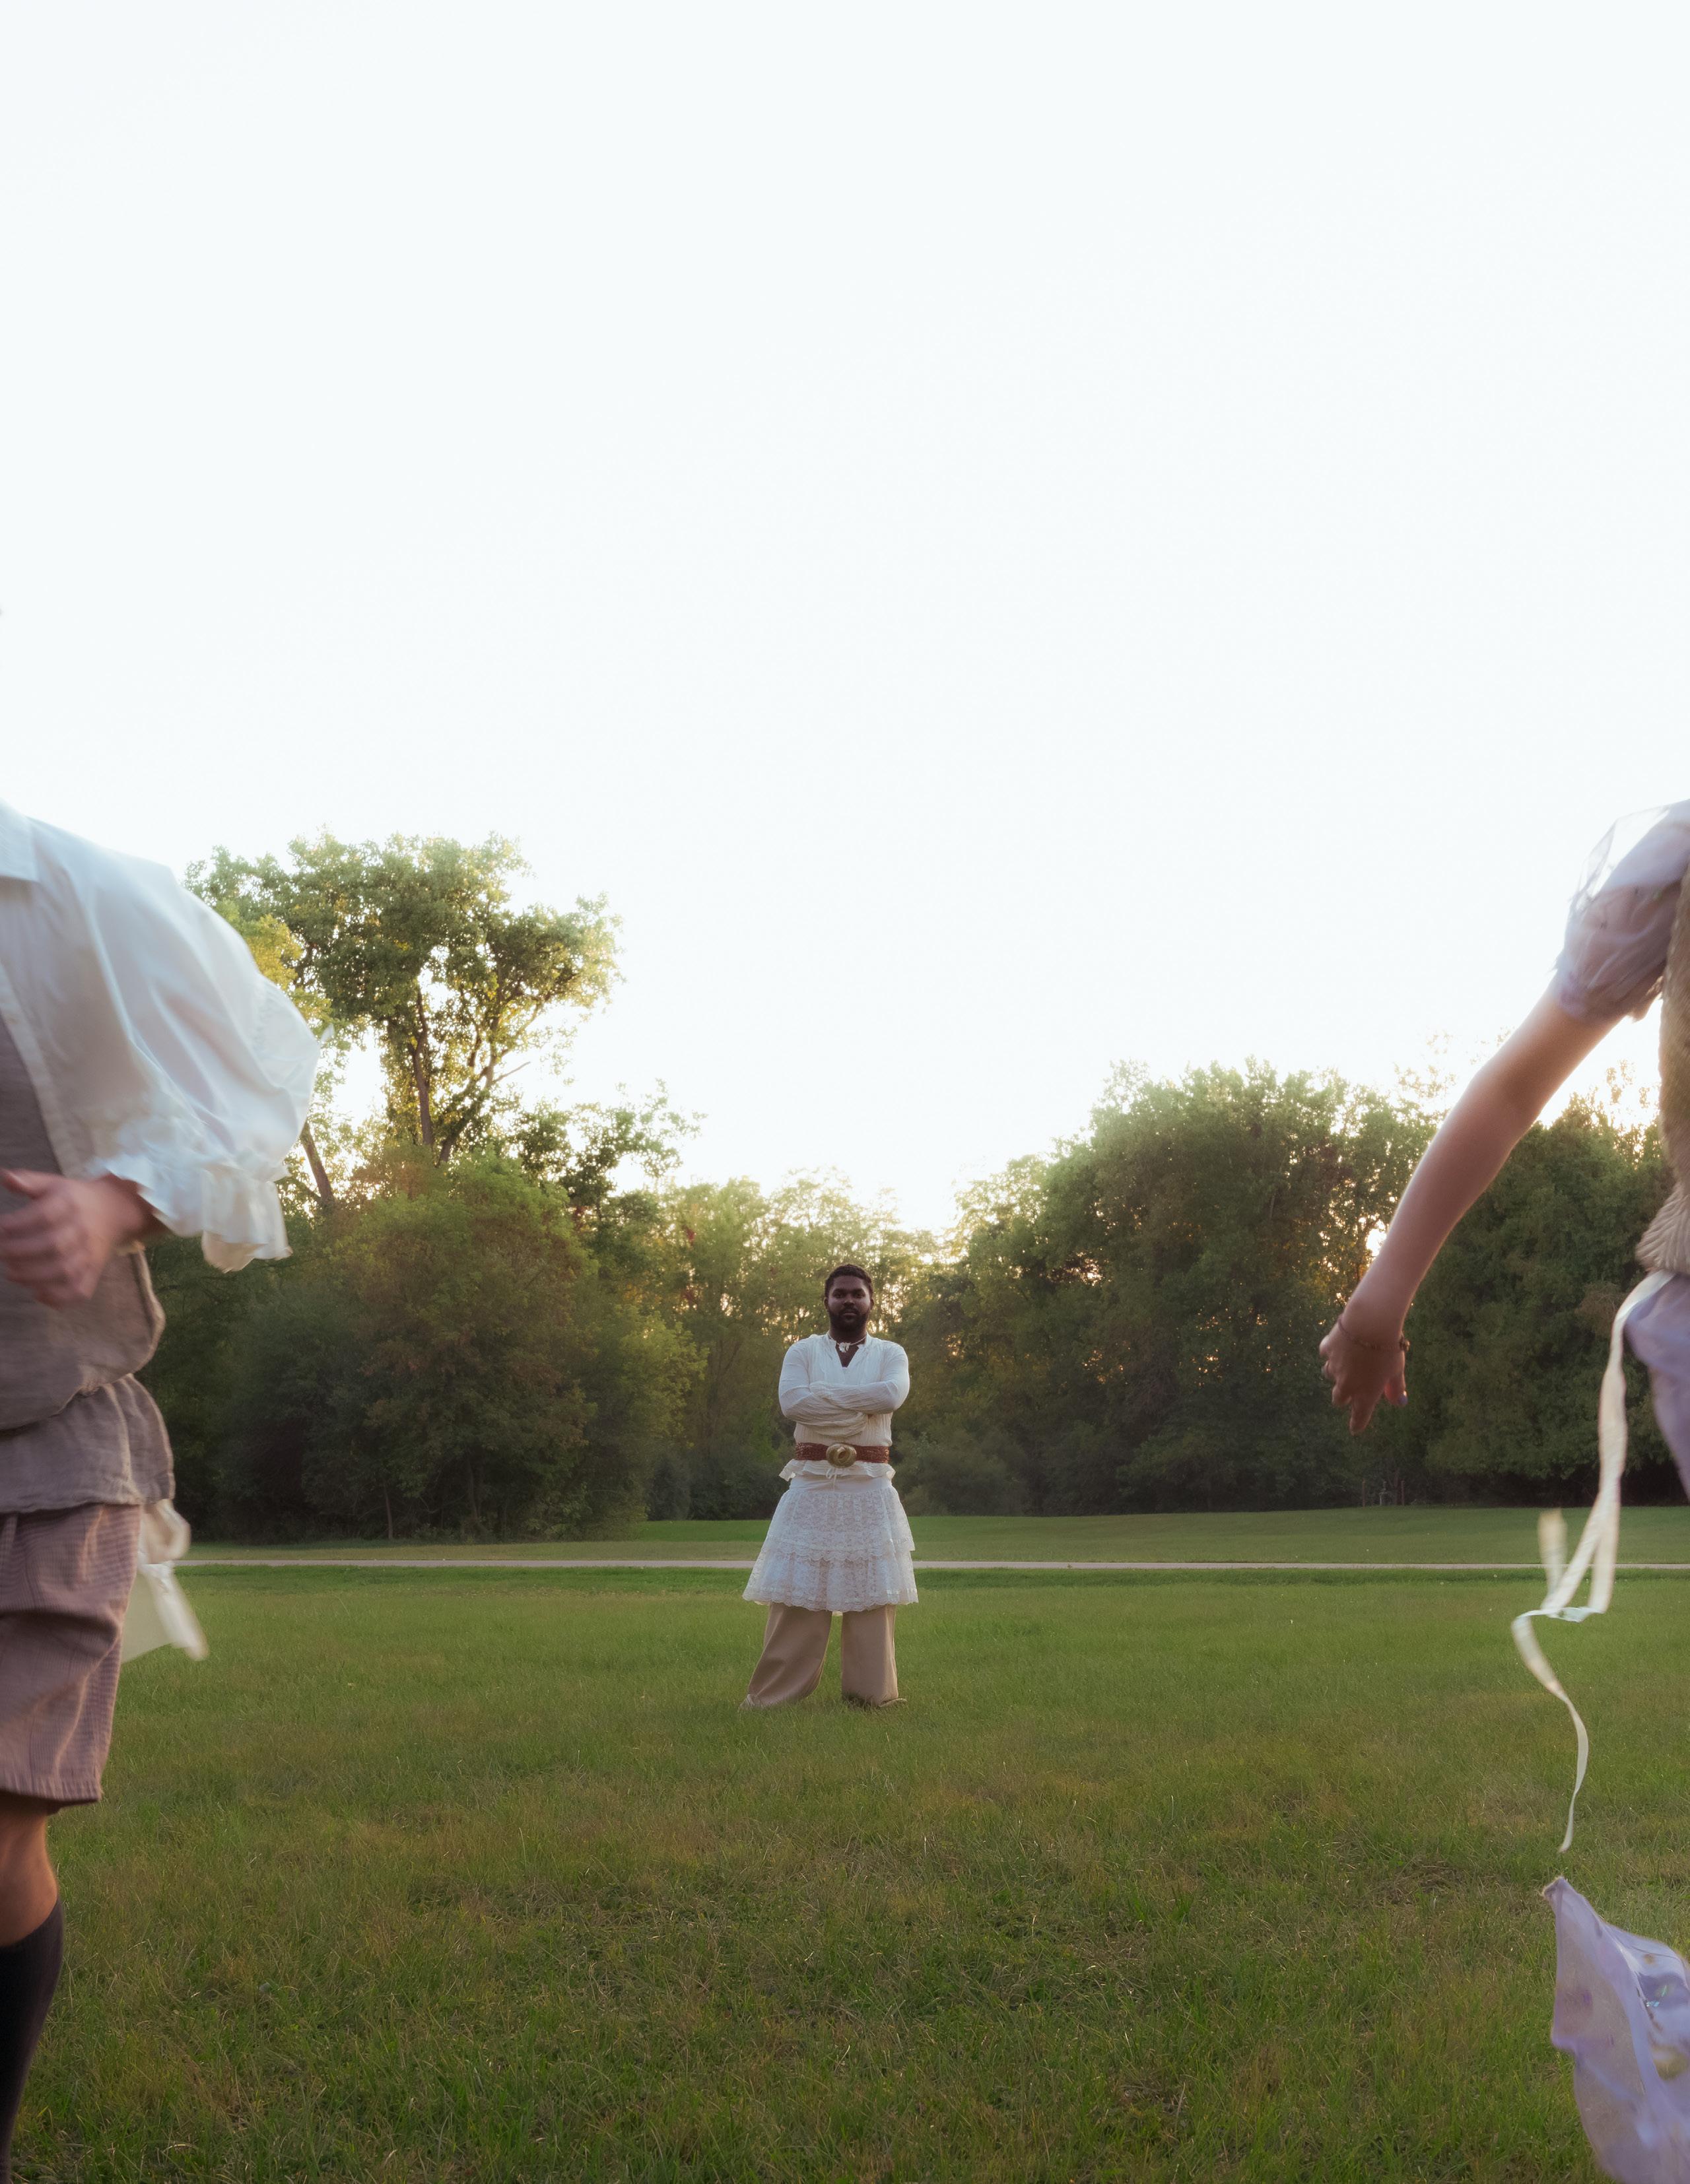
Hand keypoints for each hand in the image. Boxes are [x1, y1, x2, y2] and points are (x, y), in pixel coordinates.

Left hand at [0, 1171, 158, 1308]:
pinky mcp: (94, 1273)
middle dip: (21, 1252)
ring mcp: (90, 1254)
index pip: (45, 1215)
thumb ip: (28, 1181)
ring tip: (11, 1273)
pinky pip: (80, 1290)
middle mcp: (83, 1229)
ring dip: (34, 1275)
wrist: (114, 1212)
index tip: (0, 1228)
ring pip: (65, 1271)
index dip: (19, 1224)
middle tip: (1, 1253)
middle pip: (54, 1245)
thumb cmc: (74, 1199)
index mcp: (71, 1204)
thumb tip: (5, 1177)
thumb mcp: (53, 1184)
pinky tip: (38, 1293)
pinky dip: (59, 1297)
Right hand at [1319, 1307, 1407, 1434]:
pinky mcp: (1328, 1349)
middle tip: (1350, 1390)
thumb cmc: (1388, 1349)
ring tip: (1344, 1363)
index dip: (1357, 1424)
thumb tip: (1399, 1403)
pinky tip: (1338, 1345)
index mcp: (1366, 1393)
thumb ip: (1395, 1387)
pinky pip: (1326, 1354)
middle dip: (1343, 1397)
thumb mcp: (1396, 1370)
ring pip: (1328, 1375)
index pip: (1360, 1416)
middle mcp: (1347, 1384)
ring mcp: (1335, 1366)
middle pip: (1338, 1399)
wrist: (1370, 1324)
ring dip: (1335, 1373)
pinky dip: (1331, 1351)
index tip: (1355, 1430)